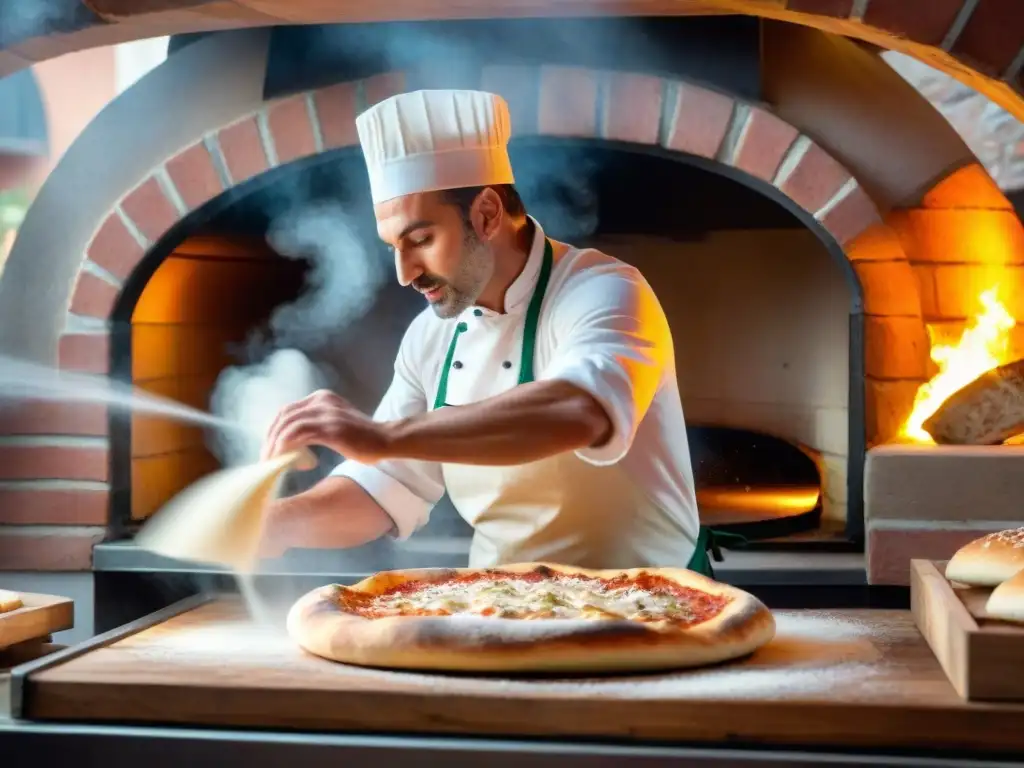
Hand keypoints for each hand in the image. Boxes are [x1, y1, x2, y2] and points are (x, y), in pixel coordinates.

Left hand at [262, 390, 389, 464]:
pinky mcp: (330, 428)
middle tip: (265, 458)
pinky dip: (286, 447)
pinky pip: (298, 434)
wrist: (386, 439)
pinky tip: (284, 460)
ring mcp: (326, 413)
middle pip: (283, 416)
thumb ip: (316, 425)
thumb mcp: (336, 422)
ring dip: (275, 445)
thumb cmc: (363, 437)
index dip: (273, 429)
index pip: (287, 410)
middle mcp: (322, 401)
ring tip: (271, 462)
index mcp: (322, 398)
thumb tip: (293, 441)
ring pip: (287, 425)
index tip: (269, 448)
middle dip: (270, 438)